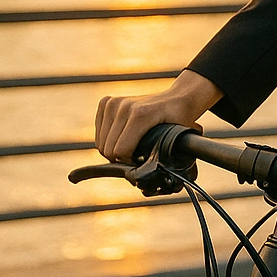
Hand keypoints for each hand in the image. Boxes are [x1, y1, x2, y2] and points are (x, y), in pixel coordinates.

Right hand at [95, 70, 222, 163]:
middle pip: (108, 149)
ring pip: (101, 143)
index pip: (120, 150)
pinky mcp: (106, 102)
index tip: (141, 161)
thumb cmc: (178, 121)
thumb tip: (150, 177)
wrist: (175, 99)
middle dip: (120, 158)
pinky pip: (98, 133)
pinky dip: (107, 140)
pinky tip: (121, 138)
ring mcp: (114, 103)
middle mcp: (124, 106)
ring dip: (113, 150)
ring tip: (130, 148)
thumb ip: (163, 155)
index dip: (129, 163)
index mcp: (141, 114)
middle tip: (136, 156)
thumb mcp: (176, 140)